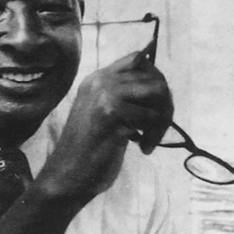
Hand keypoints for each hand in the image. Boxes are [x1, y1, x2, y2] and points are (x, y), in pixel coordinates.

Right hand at [37, 41, 173, 205]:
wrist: (68, 175)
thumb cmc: (88, 149)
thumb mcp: (103, 113)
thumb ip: (123, 96)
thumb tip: (159, 87)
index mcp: (97, 79)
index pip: (138, 59)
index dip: (155, 80)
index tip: (155, 106)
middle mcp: (101, 82)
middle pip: (153, 77)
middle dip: (164, 104)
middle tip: (157, 129)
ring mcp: (105, 97)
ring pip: (157, 93)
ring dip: (162, 119)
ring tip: (150, 139)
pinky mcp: (112, 115)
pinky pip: (151, 117)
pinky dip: (153, 136)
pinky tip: (143, 149)